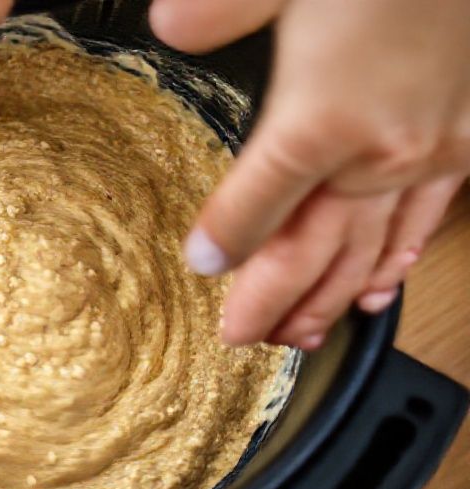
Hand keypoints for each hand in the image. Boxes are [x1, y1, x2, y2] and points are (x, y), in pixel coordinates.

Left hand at [151, 0, 469, 348]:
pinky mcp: (463, 139)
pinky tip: (378, 289)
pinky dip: (397, 262)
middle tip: (241, 337)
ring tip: (300, 338)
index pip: (256, 207)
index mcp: (321, 120)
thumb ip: (212, 11)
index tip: (201, 267)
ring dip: (330, 301)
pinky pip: (428, 220)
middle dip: (272, 303)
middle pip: (312, 251)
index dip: (224, 242)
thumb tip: (167, 25)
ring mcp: (428, 152)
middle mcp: (379, 151)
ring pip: (368, 251)